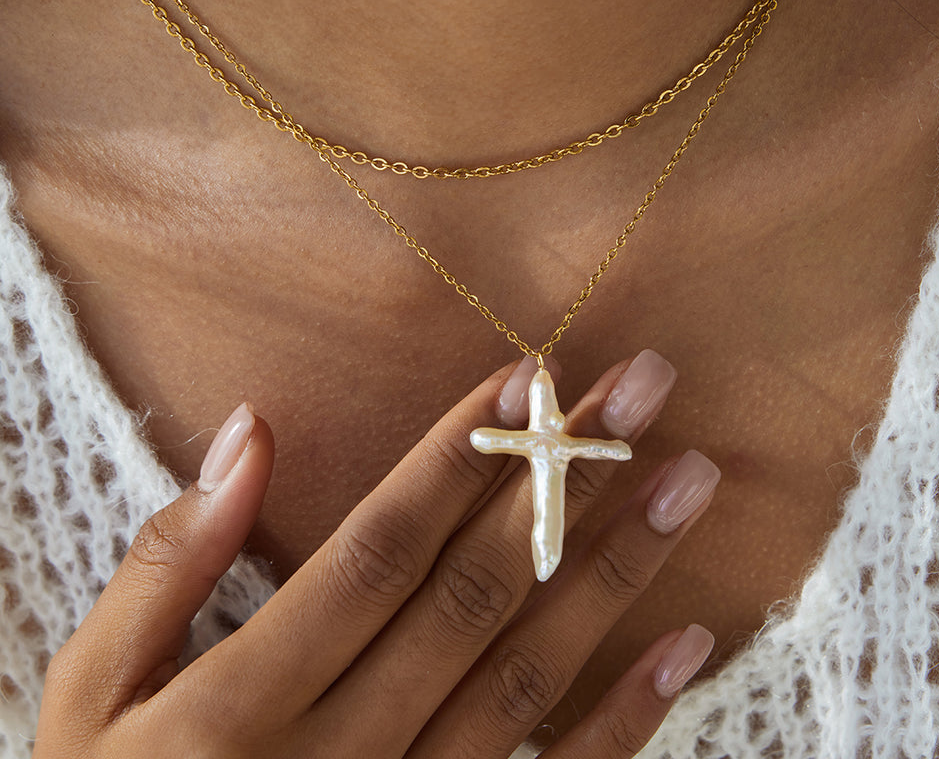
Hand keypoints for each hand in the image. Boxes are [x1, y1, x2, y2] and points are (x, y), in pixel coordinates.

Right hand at [33, 351, 718, 757]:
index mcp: (243, 702)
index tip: (532, 375)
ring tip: (686, 482)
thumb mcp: (93, 692)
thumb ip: (169, 562)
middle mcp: (342, 754)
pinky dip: (627, 718)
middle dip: (562, 482)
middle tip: (641, 392)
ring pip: (528, 678)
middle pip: (474, 595)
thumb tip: (247, 432)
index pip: (380, 550)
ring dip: (615, 573)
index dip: (460, 457)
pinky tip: (687, 640)